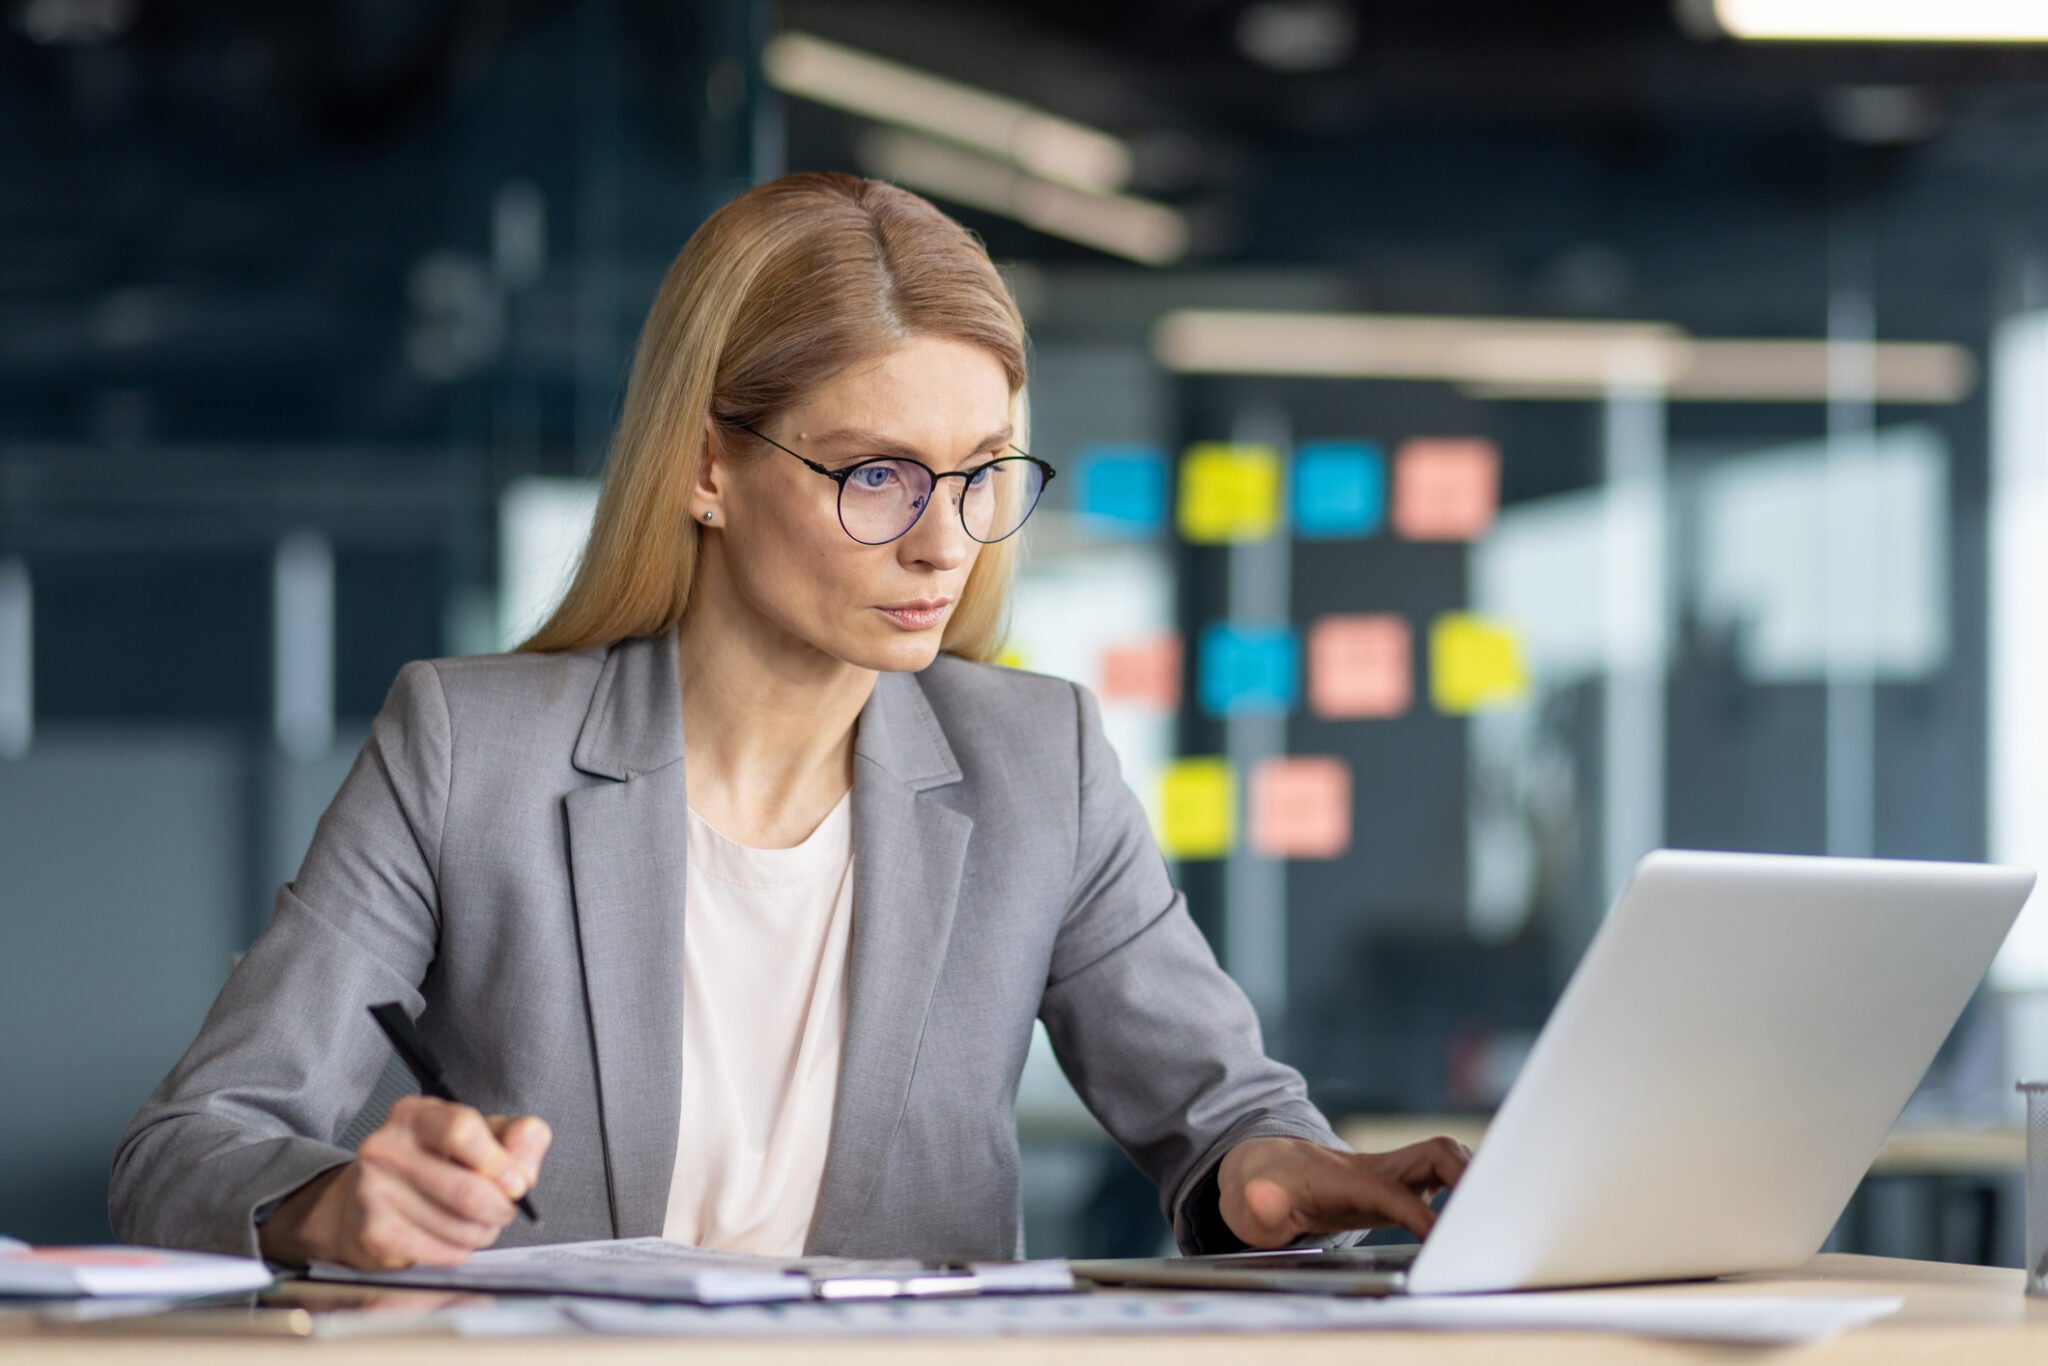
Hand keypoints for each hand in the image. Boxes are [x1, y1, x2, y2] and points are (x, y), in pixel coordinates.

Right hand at [258, 1096, 550, 1269]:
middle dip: (501, 1208)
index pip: (462, 1129)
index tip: (517, 1183)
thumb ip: (517, 1141)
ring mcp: (373, 1191)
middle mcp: (386, 1147)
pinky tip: (450, 1237)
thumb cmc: (435, 1164)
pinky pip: (443, 1252)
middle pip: (468, 1190)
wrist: (367, 1203)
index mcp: (415, 1115)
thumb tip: (524, 1174)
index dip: (499, 1162)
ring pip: (460, 1226)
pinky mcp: (374, 1233)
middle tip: (505, 1209)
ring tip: (478, 1223)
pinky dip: (461, 1250)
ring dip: (484, 1231)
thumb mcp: (480, 1137)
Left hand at [1216, 1135, 1470, 1248]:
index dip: (1416, 1210)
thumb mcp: (1250, 1202)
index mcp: (1343, 1177)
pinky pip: (1444, 1175)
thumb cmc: (1261, 1188)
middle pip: (1434, 1152)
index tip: (1439, 1237)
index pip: (1390, 1190)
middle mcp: (1374, 1167)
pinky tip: (1481, 1213)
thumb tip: (1262, 1198)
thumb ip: (1259, 1204)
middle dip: (1467, 1175)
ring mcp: (1390, 1171)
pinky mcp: (1398, 1182)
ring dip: (1476, 1176)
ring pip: (1445, 1156)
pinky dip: (1469, 1186)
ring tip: (1498, 1213)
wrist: (1265, 1169)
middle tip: (1490, 1214)